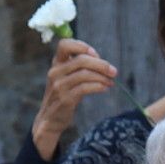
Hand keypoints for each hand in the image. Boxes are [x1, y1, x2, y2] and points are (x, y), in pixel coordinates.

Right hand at [32, 38, 117, 158]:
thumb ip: (79, 67)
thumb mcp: (67, 77)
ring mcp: (59, 86)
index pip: (64, 44)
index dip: (82, 46)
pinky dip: (98, 86)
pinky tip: (105, 88)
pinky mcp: (65, 99)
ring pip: (85, 74)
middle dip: (101, 64)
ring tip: (111, 82)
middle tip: (113, 71)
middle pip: (81, 60)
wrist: (51, 119)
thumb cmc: (64, 95)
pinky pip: (84, 88)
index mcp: (56, 63)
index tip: (95, 54)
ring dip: (102, 77)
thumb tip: (102, 63)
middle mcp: (55, 72)